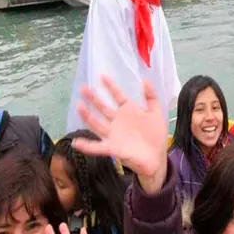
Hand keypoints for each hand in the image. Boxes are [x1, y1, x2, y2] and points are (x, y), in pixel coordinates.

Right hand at [72, 75, 167, 190]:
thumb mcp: (157, 113)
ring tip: (79, 106)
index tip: (102, 76)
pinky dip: (87, 146)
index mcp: (129, 111)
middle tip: (83, 88)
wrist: (157, 158)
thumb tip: (145, 79)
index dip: (111, 86)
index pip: (118, 96)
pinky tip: (76, 143)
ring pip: (97, 124)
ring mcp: (114, 134)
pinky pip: (97, 147)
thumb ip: (151, 97)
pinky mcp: (113, 148)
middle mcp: (118, 121)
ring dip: (87, 116)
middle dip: (93, 98)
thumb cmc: (156, 136)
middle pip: (103, 107)